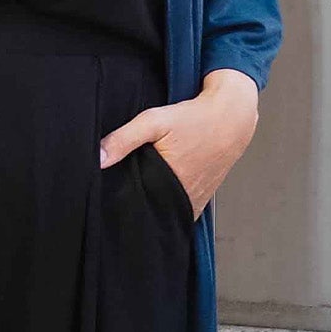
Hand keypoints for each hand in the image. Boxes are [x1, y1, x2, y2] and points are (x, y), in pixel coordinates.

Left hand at [98, 68, 259, 220]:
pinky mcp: (201, 200)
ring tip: (138, 196)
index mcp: (169, 185)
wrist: (232, 118)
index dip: (122, 204)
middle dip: (134, 207)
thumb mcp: (155, 121)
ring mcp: (194, 202)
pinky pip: (179, 210)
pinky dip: (167, 205)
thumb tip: (98, 158)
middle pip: (150, 212)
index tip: (110, 200)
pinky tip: (157, 193)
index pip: (137, 208)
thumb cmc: (195, 118)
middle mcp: (183, 199)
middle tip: (120, 197)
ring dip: (152, 206)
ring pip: (165, 212)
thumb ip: (124, 139)